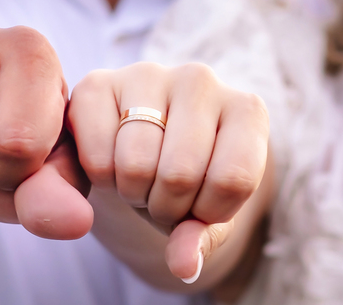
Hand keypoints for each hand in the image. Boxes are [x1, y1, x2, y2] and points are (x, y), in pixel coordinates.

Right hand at [66, 62, 269, 282]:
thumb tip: (183, 266)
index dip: (208, 212)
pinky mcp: (98, 82)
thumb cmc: (188, 183)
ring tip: (139, 177)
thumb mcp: (207, 213)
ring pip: (136, 164)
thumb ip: (202, 240)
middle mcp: (201, 80)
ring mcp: (148, 74)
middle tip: (162, 193)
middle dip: (166, 206)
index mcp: (246, 109)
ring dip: (132, 193)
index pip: (233, 178)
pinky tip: (111, 161)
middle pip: (181, 173)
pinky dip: (99, 179)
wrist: (142, 153)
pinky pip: (96, 155)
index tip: (201, 205)